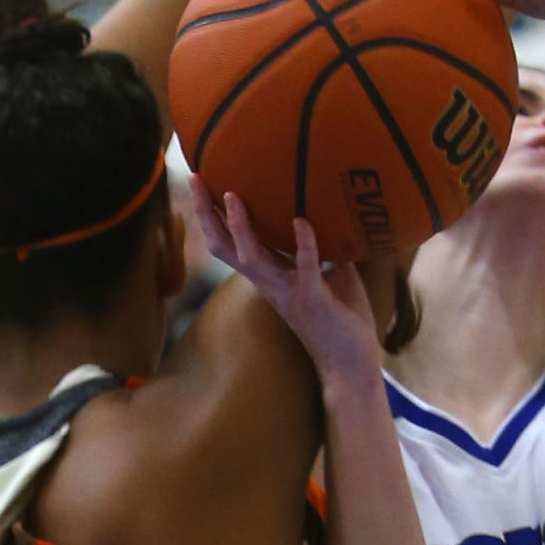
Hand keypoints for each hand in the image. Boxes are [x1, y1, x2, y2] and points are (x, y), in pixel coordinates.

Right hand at [190, 180, 381, 390]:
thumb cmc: (342, 321)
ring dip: (241, 227)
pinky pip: (305, 269)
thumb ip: (327, 249)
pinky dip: (303, 244)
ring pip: (252, 259)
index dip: (211, 215)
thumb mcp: (334, 276)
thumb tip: (336, 214)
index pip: (231, 242)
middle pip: (224, 246)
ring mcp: (288, 292)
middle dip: (206, 214)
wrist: (351, 365)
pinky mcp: (313, 300)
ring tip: (231, 196)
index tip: (200, 182)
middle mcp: (270, 283)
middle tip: (193, 179)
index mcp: (271, 276)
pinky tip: (301, 222)